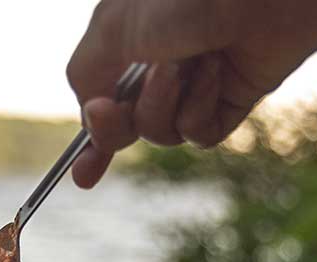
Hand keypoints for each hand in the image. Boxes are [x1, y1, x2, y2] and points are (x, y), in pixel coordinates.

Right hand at [66, 0, 316, 186]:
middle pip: (126, 128)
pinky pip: (200, 134)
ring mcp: (199, 82)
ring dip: (161, 105)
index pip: (102, 100)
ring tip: (184, 63)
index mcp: (130, 40)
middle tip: (111, 112)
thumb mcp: (114, 30)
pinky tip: (216, 71)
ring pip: (160, 133)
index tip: (81, 176)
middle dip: (115, 130)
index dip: (92, 139)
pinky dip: (199, 108)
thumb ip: (86, 74)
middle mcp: (162, 62)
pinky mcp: (235, 96)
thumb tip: (88, 113)